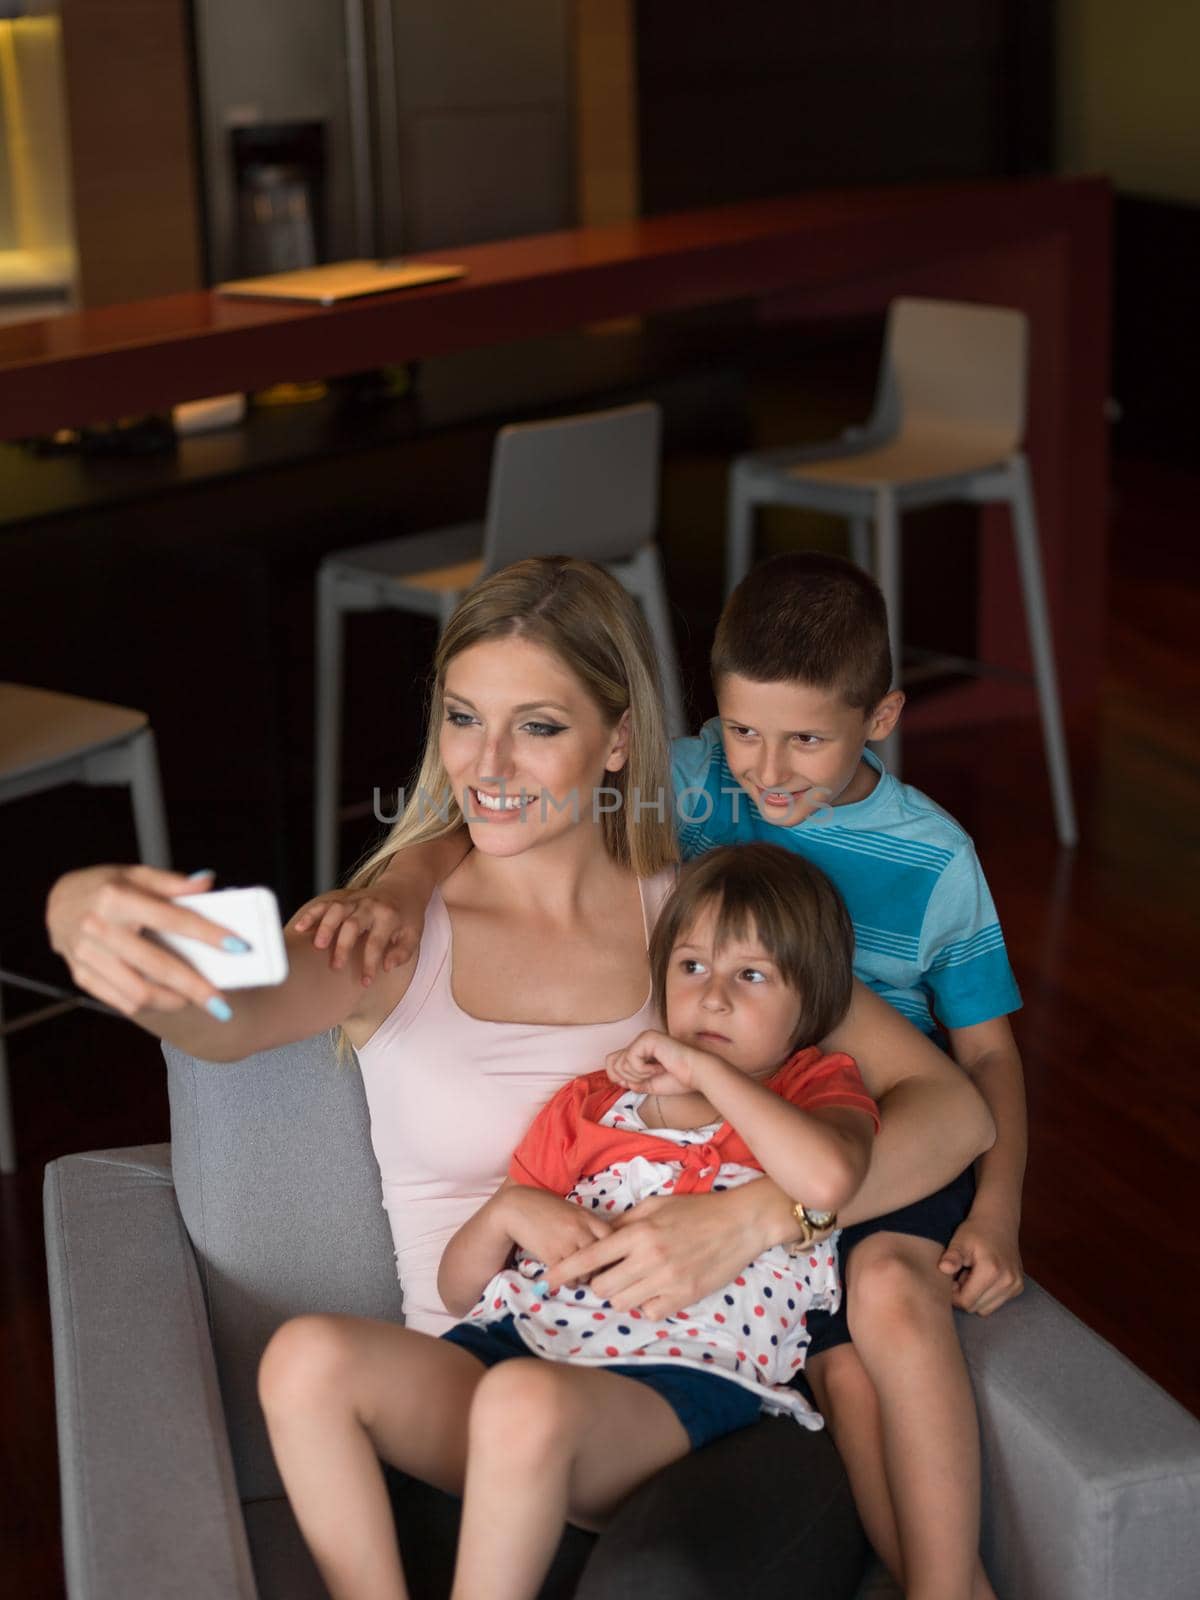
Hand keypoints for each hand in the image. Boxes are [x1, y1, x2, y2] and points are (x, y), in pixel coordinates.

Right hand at [45, 865, 234, 1016]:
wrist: (58, 902)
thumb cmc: (104, 886)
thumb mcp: (136, 873)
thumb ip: (172, 882)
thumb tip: (207, 883)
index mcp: (115, 898)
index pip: (172, 919)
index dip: (207, 934)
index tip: (238, 946)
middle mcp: (98, 928)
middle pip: (157, 965)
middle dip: (194, 987)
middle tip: (223, 1003)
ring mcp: (86, 956)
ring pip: (138, 992)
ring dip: (173, 1001)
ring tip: (197, 1001)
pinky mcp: (81, 976)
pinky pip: (120, 1001)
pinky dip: (150, 1005)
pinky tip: (169, 1000)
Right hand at [292, 884, 423, 983]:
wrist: (404, 887)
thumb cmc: (407, 917)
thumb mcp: (414, 935)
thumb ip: (402, 952)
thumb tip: (386, 966)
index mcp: (389, 917)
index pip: (377, 942)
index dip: (370, 963)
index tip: (365, 982)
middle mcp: (371, 906)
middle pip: (353, 924)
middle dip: (343, 945)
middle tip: (335, 966)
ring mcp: (356, 901)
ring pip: (337, 910)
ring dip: (325, 927)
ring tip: (318, 946)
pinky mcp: (345, 899)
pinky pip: (326, 903)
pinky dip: (313, 914)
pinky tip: (301, 927)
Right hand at [498, 1188, 611, 1276]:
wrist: (515, 1207)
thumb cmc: (543, 1207)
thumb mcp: (571, 1211)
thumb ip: (586, 1225)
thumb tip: (603, 1245)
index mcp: (586, 1216)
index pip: (611, 1237)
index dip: (612, 1251)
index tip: (608, 1259)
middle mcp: (580, 1229)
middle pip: (601, 1258)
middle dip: (598, 1269)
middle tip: (593, 1274)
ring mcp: (566, 1242)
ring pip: (585, 1271)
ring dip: (583, 1278)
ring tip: (578, 1278)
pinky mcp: (550, 1254)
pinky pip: (567, 1276)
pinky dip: (568, 1282)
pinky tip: (565, 1280)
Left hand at [547, 1189, 761, 1319]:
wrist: (739, 1223)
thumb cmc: (696, 1210)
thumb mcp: (655, 1205)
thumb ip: (624, 1222)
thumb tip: (597, 1233)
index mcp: (639, 1232)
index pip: (590, 1257)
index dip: (564, 1271)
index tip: (546, 1281)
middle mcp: (649, 1259)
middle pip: (602, 1288)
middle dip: (598, 1284)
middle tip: (609, 1275)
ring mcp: (667, 1281)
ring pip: (622, 1304)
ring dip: (621, 1295)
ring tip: (634, 1281)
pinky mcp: (684, 1297)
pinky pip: (649, 1313)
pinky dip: (646, 1305)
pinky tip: (655, 1289)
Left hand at [604, 1028, 711, 1096]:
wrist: (696, 1074)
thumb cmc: (678, 1079)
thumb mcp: (648, 1084)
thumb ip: (632, 1081)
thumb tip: (618, 1079)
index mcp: (641, 1051)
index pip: (613, 1062)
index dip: (619, 1078)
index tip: (637, 1084)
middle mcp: (640, 1042)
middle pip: (612, 1062)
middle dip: (628, 1078)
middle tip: (648, 1078)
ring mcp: (643, 1038)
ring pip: (621, 1063)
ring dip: (638, 1075)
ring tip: (657, 1071)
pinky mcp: (647, 1038)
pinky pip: (631, 1059)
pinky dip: (644, 1070)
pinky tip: (659, 1067)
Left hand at [938, 1211, 1023, 1315]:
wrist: (999, 1220)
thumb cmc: (975, 1230)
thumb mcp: (960, 1240)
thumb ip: (952, 1256)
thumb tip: (943, 1268)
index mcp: (992, 1271)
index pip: (966, 1302)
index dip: (953, 1294)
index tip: (951, 1277)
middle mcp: (1008, 1281)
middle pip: (976, 1307)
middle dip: (964, 1295)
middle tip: (961, 1273)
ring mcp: (1015, 1285)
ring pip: (986, 1308)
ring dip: (975, 1296)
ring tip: (972, 1274)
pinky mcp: (1018, 1287)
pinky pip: (996, 1302)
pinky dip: (986, 1294)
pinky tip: (983, 1276)